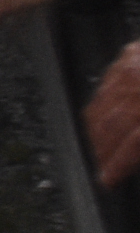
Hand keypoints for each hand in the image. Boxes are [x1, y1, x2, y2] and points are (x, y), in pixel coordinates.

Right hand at [88, 43, 139, 187]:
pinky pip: (107, 81)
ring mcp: (133, 69)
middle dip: (102, 149)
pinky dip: (102, 100)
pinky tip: (103, 111)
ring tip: (96, 143)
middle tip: (100, 164)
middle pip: (110, 126)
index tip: (108, 179)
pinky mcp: (132, 53)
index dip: (116, 166)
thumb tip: (136, 152)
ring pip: (102, 103)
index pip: (130, 146)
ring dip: (96, 128)